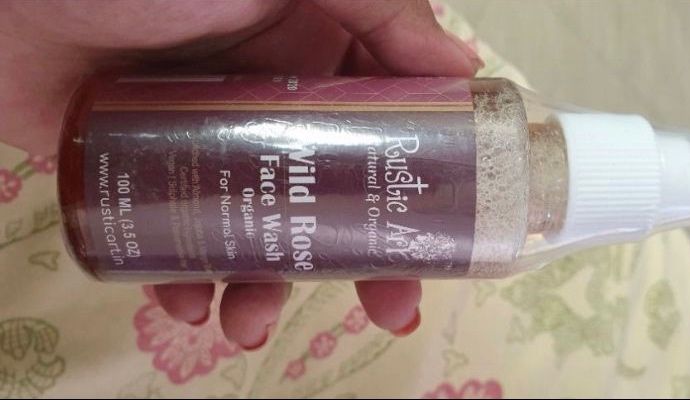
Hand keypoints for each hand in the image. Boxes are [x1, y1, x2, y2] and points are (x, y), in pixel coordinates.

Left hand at [0, 0, 481, 348]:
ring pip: (256, 239)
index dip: (416, 195)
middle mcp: (269, 115)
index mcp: (313, 67)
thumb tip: (464, 68)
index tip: (441, 247)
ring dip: (264, 292)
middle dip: (360, 267)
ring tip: (248, 323)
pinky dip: (183, 285)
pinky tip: (182, 304)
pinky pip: (177, 248)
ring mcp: (207, 154)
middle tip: (385, 313)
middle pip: (330, 205)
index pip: (383, 141)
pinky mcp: (143, 183)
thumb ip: (378, 9)